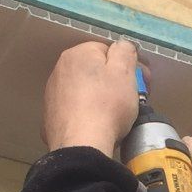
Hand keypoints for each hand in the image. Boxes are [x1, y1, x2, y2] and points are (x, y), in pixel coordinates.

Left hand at [42, 38, 140, 155]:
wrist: (81, 145)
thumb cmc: (107, 105)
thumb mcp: (125, 72)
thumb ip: (125, 51)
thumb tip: (122, 46)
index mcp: (78, 54)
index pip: (107, 52)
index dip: (127, 66)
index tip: (141, 83)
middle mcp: (60, 70)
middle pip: (94, 71)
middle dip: (113, 81)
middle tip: (130, 100)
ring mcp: (52, 94)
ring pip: (83, 90)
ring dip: (98, 97)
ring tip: (113, 115)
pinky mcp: (50, 117)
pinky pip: (74, 110)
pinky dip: (85, 114)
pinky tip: (96, 126)